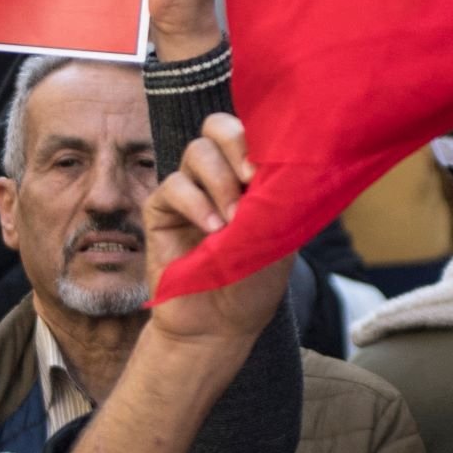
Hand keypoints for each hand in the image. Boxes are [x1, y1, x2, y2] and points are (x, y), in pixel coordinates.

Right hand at [139, 113, 291, 347]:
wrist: (220, 325)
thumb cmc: (254, 284)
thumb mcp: (282, 238)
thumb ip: (282, 200)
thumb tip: (292, 166)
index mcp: (249, 176)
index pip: (250, 130)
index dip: (258, 137)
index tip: (270, 169)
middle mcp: (217, 175)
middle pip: (217, 126)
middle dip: (235, 145)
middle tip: (250, 178)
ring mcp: (188, 190)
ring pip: (196, 151)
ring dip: (219, 180)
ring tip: (233, 220)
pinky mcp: (160, 210)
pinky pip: (173, 185)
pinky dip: (195, 203)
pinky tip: (212, 229)